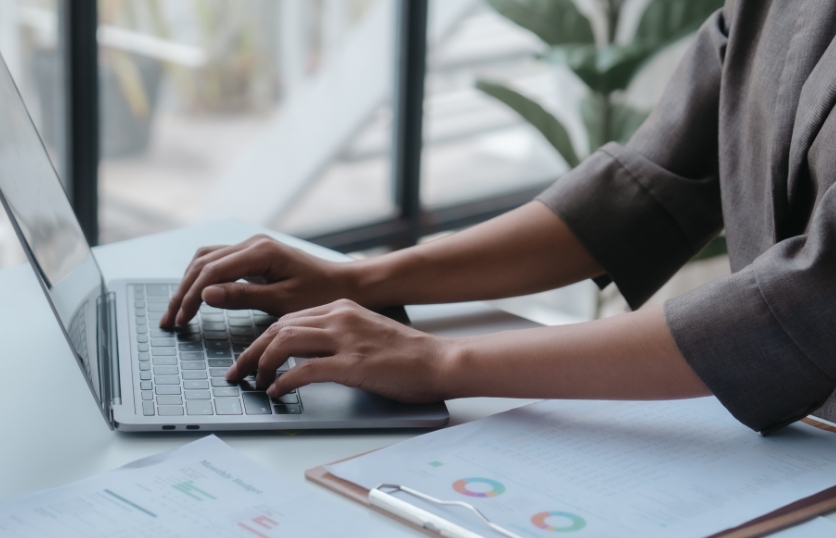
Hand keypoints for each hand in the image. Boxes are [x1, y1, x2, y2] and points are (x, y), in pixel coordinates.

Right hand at [160, 235, 351, 326]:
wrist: (345, 284)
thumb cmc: (321, 294)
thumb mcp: (283, 302)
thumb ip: (242, 297)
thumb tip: (205, 294)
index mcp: (260, 252)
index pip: (210, 272)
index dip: (190, 298)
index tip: (179, 321)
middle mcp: (253, 243)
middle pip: (202, 263)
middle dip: (182, 292)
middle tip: (169, 321)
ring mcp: (253, 247)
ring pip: (206, 259)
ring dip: (188, 284)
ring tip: (177, 311)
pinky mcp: (255, 255)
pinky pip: (219, 261)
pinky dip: (202, 278)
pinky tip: (195, 297)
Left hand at [225, 299, 452, 402]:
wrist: (439, 360)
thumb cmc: (406, 354)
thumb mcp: (366, 332)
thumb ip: (337, 335)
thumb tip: (305, 355)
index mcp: (341, 308)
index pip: (288, 319)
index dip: (262, 340)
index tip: (249, 358)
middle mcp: (340, 317)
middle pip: (278, 328)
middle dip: (252, 351)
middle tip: (237, 372)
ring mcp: (346, 339)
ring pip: (284, 342)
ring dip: (262, 364)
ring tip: (253, 382)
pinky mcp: (353, 363)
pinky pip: (305, 370)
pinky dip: (284, 380)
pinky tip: (277, 391)